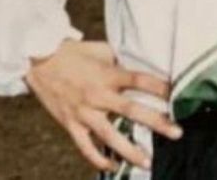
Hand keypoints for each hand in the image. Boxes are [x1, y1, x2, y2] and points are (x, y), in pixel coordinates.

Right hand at [24, 39, 179, 171]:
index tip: (178, 95)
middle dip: (156, 122)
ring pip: (109, 135)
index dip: (161, 88)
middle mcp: (97, 94)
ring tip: (147, 162)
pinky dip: (99, 158)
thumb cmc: (71, 52)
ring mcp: (83, 111)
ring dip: (130, 150)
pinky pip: (86, 146)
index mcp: (106, 74)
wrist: (37, 59)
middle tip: (177, 132)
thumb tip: (137, 67)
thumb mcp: (99, 49)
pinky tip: (113, 166)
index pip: (140, 80)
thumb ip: (118, 61)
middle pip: (132, 110)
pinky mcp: (70, 123)